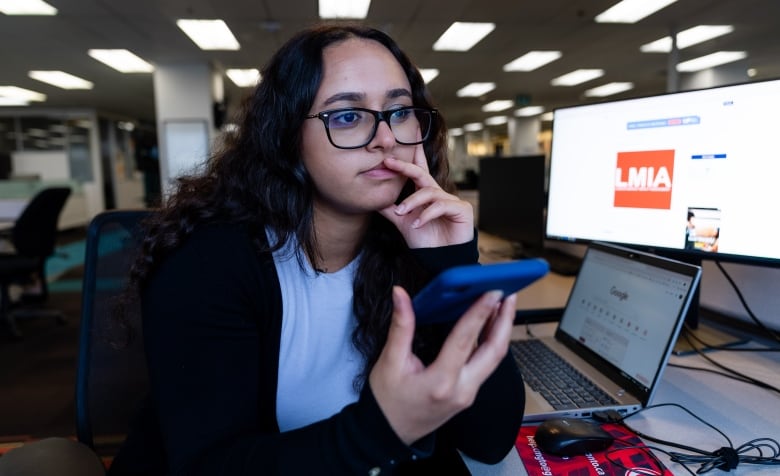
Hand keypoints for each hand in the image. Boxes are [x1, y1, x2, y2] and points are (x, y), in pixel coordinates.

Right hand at [368, 286, 516, 444]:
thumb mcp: (390, 362)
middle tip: (509, 294)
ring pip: (494, 359)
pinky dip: (492, 343)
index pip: (464, 340)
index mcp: (440, 382)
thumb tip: (401, 296)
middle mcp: (462, 390)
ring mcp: (468, 394)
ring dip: (501, 331)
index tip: (491, 292)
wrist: (389, 434)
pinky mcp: (469, 394)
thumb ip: (400, 327)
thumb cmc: (387, 402)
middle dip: (504, 321)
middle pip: (493, 352)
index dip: (479, 313)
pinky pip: (487, 365)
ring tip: (504, 305)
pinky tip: (490, 327)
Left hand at [378, 144, 473, 247]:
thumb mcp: (403, 223)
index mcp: (427, 195)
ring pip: (429, 192)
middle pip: (422, 174)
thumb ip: (391, 211)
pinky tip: (417, 225)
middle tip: (389, 163)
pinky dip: (426, 215)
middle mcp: (439, 194)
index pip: (418, 172)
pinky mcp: (462, 209)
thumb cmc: (426, 241)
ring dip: (412, 202)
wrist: (441, 260)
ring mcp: (452, 200)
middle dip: (405, 167)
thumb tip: (374, 200)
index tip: (394, 151)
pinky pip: (441, 206)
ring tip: (401, 213)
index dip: (410, 159)